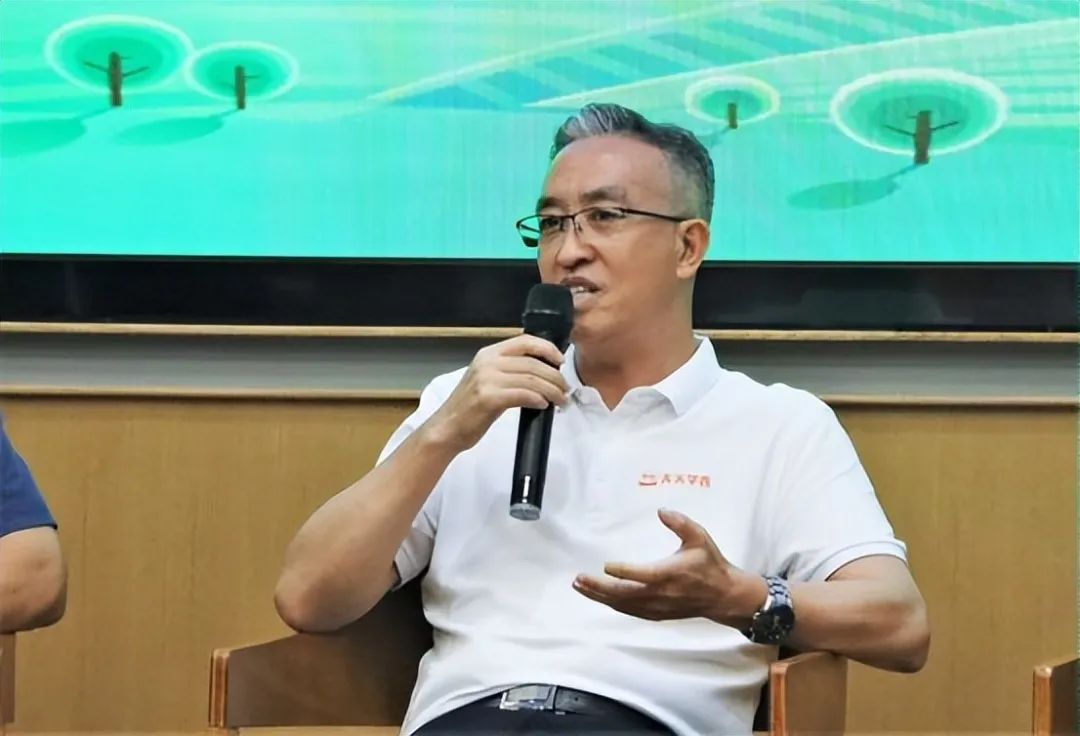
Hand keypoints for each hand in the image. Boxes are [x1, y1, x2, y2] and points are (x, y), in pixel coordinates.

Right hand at [424, 334, 569, 452]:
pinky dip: (538, 399)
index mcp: (488, 354)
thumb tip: (543, 373)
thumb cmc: (470, 408)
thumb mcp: (488, 381)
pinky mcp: (489, 397)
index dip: (547, 349)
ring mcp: (487, 379)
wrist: (446, 429)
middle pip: (533, 363)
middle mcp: (488, 361)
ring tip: (561, 401)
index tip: (561, 362)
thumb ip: (510, 371)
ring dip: (552, 391)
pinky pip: (524, 394)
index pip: (525, 341)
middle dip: (555, 377)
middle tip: (566, 390)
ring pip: (532, 379)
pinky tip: (544, 406)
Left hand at [572, 508, 766, 626]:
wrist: (723, 596)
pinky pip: (629, 611)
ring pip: (622, 605)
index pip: (640, 575)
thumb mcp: (699, 538)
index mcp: (668, 575)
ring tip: (580, 586)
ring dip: (599, 596)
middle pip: (622, 593)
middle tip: (579, 578)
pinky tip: (600, 597)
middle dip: (598, 587)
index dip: (621, 571)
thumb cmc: (710, 565)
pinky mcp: (656, 614)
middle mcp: (659, 594)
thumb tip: (661, 511)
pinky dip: (612, 605)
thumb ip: (680, 523)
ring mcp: (656, 607)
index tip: (606, 565)